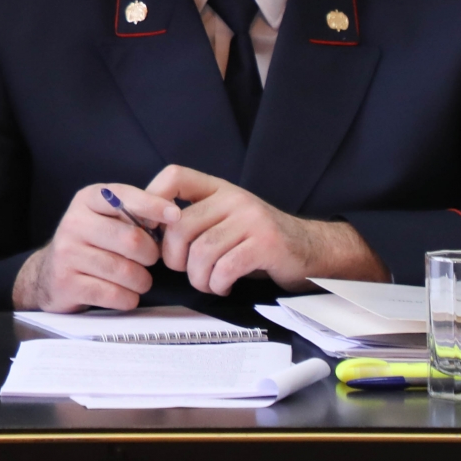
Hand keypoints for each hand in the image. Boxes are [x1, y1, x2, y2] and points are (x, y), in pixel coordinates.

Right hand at [11, 183, 179, 311]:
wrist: (49, 275)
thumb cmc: (92, 243)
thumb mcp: (106, 217)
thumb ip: (134, 212)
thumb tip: (172, 215)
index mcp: (87, 200)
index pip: (123, 197)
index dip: (152, 206)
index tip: (176, 215)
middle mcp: (73, 222)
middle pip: (131, 240)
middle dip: (150, 254)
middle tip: (149, 259)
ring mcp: (67, 254)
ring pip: (125, 271)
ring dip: (142, 281)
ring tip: (138, 279)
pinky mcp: (67, 284)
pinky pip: (113, 294)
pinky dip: (128, 298)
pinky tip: (124, 293)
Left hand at [148, 165, 387, 295]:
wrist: (310, 250)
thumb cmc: (258, 241)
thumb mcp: (225, 219)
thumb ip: (194, 220)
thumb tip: (149, 233)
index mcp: (219, 188)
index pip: (175, 175)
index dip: (153, 198)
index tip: (153, 229)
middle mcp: (234, 198)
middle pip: (181, 225)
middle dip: (174, 257)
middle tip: (183, 270)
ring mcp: (252, 220)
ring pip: (202, 251)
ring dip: (197, 277)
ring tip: (207, 283)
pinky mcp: (267, 244)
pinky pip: (226, 267)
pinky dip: (217, 283)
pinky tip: (223, 286)